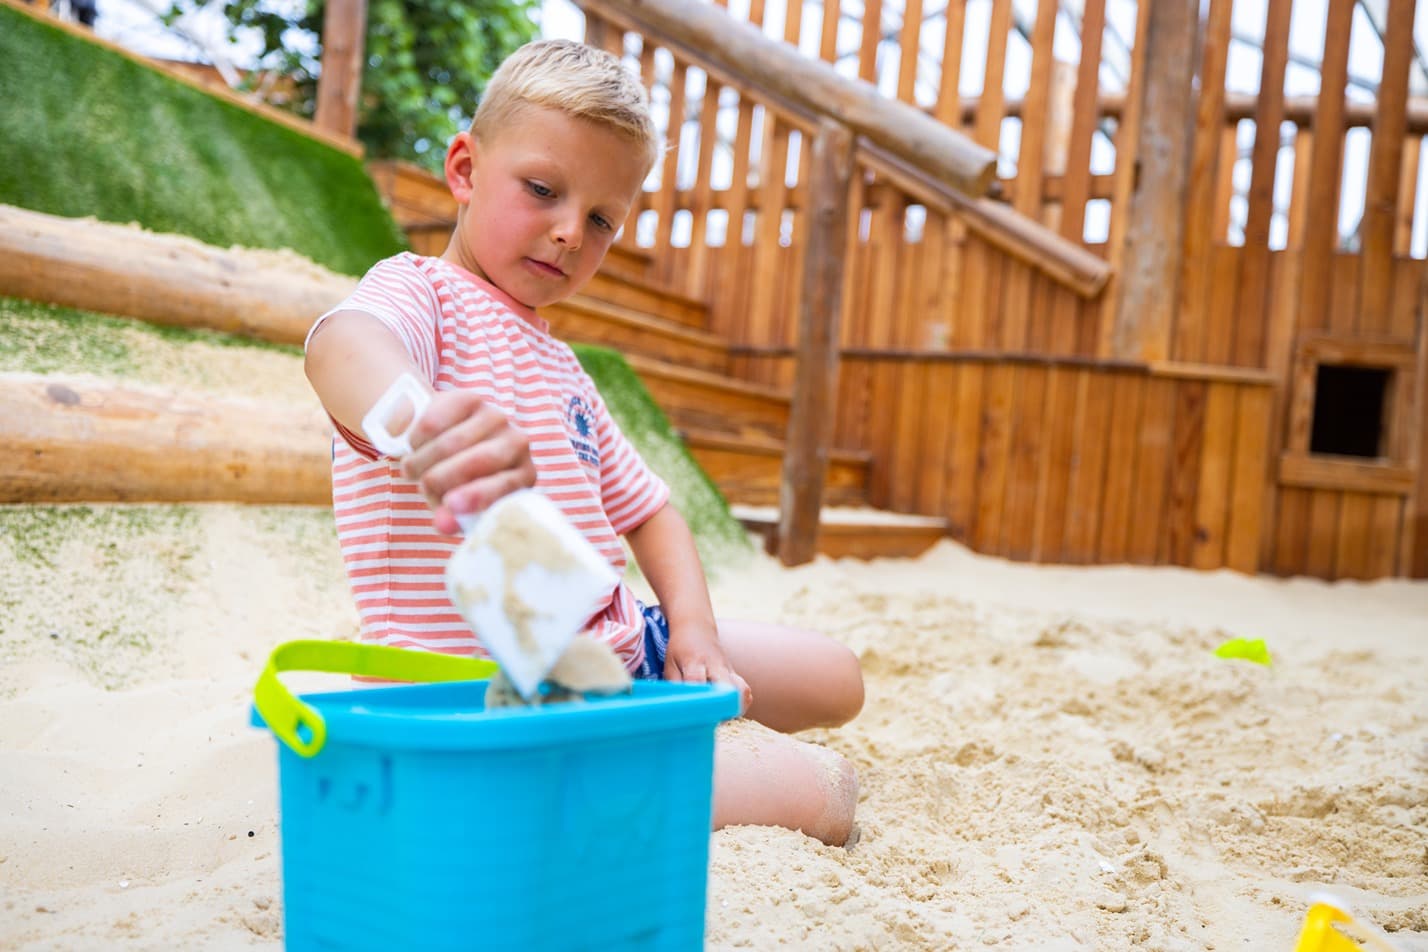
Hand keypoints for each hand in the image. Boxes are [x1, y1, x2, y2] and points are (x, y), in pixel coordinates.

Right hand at [399, 390, 536, 534]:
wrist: (447, 439)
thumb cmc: (457, 481)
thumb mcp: (457, 504)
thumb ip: (452, 517)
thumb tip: (442, 524)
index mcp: (523, 476)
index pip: (506, 486)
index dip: (478, 496)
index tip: (450, 504)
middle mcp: (517, 443)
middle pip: (478, 460)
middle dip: (441, 478)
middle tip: (422, 487)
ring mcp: (496, 417)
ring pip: (450, 442)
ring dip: (421, 462)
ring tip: (412, 470)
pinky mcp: (471, 399)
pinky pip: (434, 421)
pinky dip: (416, 439)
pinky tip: (415, 446)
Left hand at [664, 625, 751, 712]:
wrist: (696, 628)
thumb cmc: (680, 649)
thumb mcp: (670, 665)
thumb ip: (675, 686)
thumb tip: (676, 709)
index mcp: (695, 662)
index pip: (698, 681)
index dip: (696, 700)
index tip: (692, 715)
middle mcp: (716, 666)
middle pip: (729, 688)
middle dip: (722, 708)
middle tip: (711, 720)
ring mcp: (729, 670)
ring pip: (742, 691)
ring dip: (735, 708)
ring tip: (721, 717)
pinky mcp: (735, 675)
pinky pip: (744, 692)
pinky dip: (739, 704)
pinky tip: (727, 711)